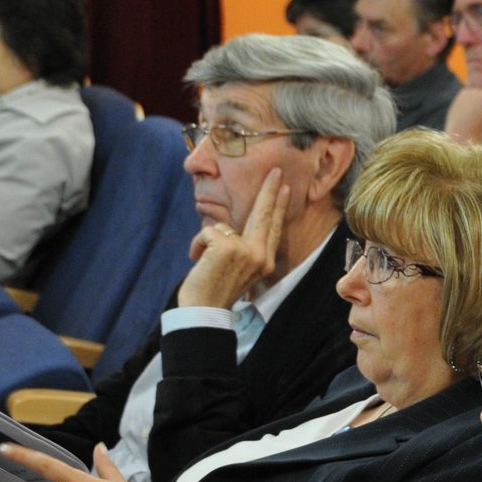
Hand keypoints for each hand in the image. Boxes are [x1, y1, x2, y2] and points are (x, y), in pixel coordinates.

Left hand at [179, 168, 288, 309]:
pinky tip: (197, 261)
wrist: (203, 311)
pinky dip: (197, 244)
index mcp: (265, 261)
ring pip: (223, 227)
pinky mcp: (227, 248)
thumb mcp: (237, 268)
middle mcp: (261, 256)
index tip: (284, 187)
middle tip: (275, 171)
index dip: (278, 206)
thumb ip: (242, 248)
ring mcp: (246, 251)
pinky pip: (207, 232)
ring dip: (206, 240)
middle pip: (264, 215)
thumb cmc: (215, 290)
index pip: (274, 228)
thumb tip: (231, 226)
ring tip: (203, 262)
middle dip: (269, 190)